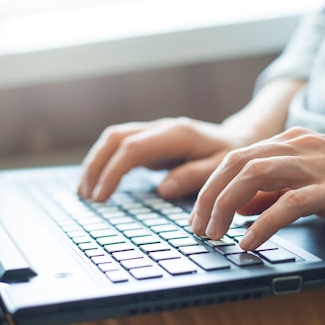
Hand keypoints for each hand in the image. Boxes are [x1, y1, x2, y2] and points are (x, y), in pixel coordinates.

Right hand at [78, 117, 250, 201]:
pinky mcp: (151, 140)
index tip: (101, 196)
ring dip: (95, 162)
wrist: (239, 139)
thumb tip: (163, 189)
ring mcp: (154, 132)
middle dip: (96, 166)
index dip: (112, 172)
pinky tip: (97, 181)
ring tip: (85, 192)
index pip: (133, 148)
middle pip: (115, 138)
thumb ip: (194, 176)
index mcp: (177, 134)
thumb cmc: (231, 156)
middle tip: (87, 196)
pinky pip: (120, 145)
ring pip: (113, 138)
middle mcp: (161, 127)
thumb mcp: (221, 168)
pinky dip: (104, 161)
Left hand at [189, 127, 324, 249]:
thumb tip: (239, 208)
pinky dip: (263, 223)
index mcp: (292, 142)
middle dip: (210, 196)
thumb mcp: (310, 183)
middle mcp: (300, 146)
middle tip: (199, 229)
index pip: (236, 157)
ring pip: (256, 175)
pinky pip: (289, 203)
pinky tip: (250, 242)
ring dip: (227, 207)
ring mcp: (318, 165)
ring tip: (215, 236)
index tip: (198, 216)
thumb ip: (274, 191)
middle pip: (237, 163)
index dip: (210, 186)